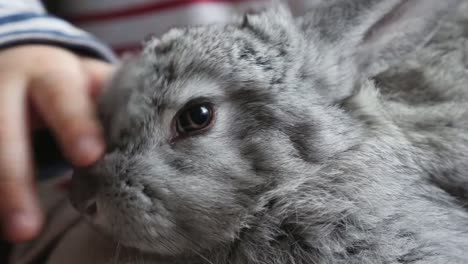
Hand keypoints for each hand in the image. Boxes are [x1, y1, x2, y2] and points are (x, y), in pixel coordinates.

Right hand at [0, 45, 113, 241]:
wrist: (24, 67)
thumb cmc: (70, 83)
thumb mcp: (90, 80)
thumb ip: (116, 99)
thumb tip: (162, 129)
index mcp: (50, 73)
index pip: (63, 96)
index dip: (76, 125)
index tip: (91, 156)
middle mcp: (12, 89)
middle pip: (7, 131)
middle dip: (16, 177)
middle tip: (29, 225)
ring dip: (4, 192)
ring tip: (18, 232)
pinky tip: (5, 217)